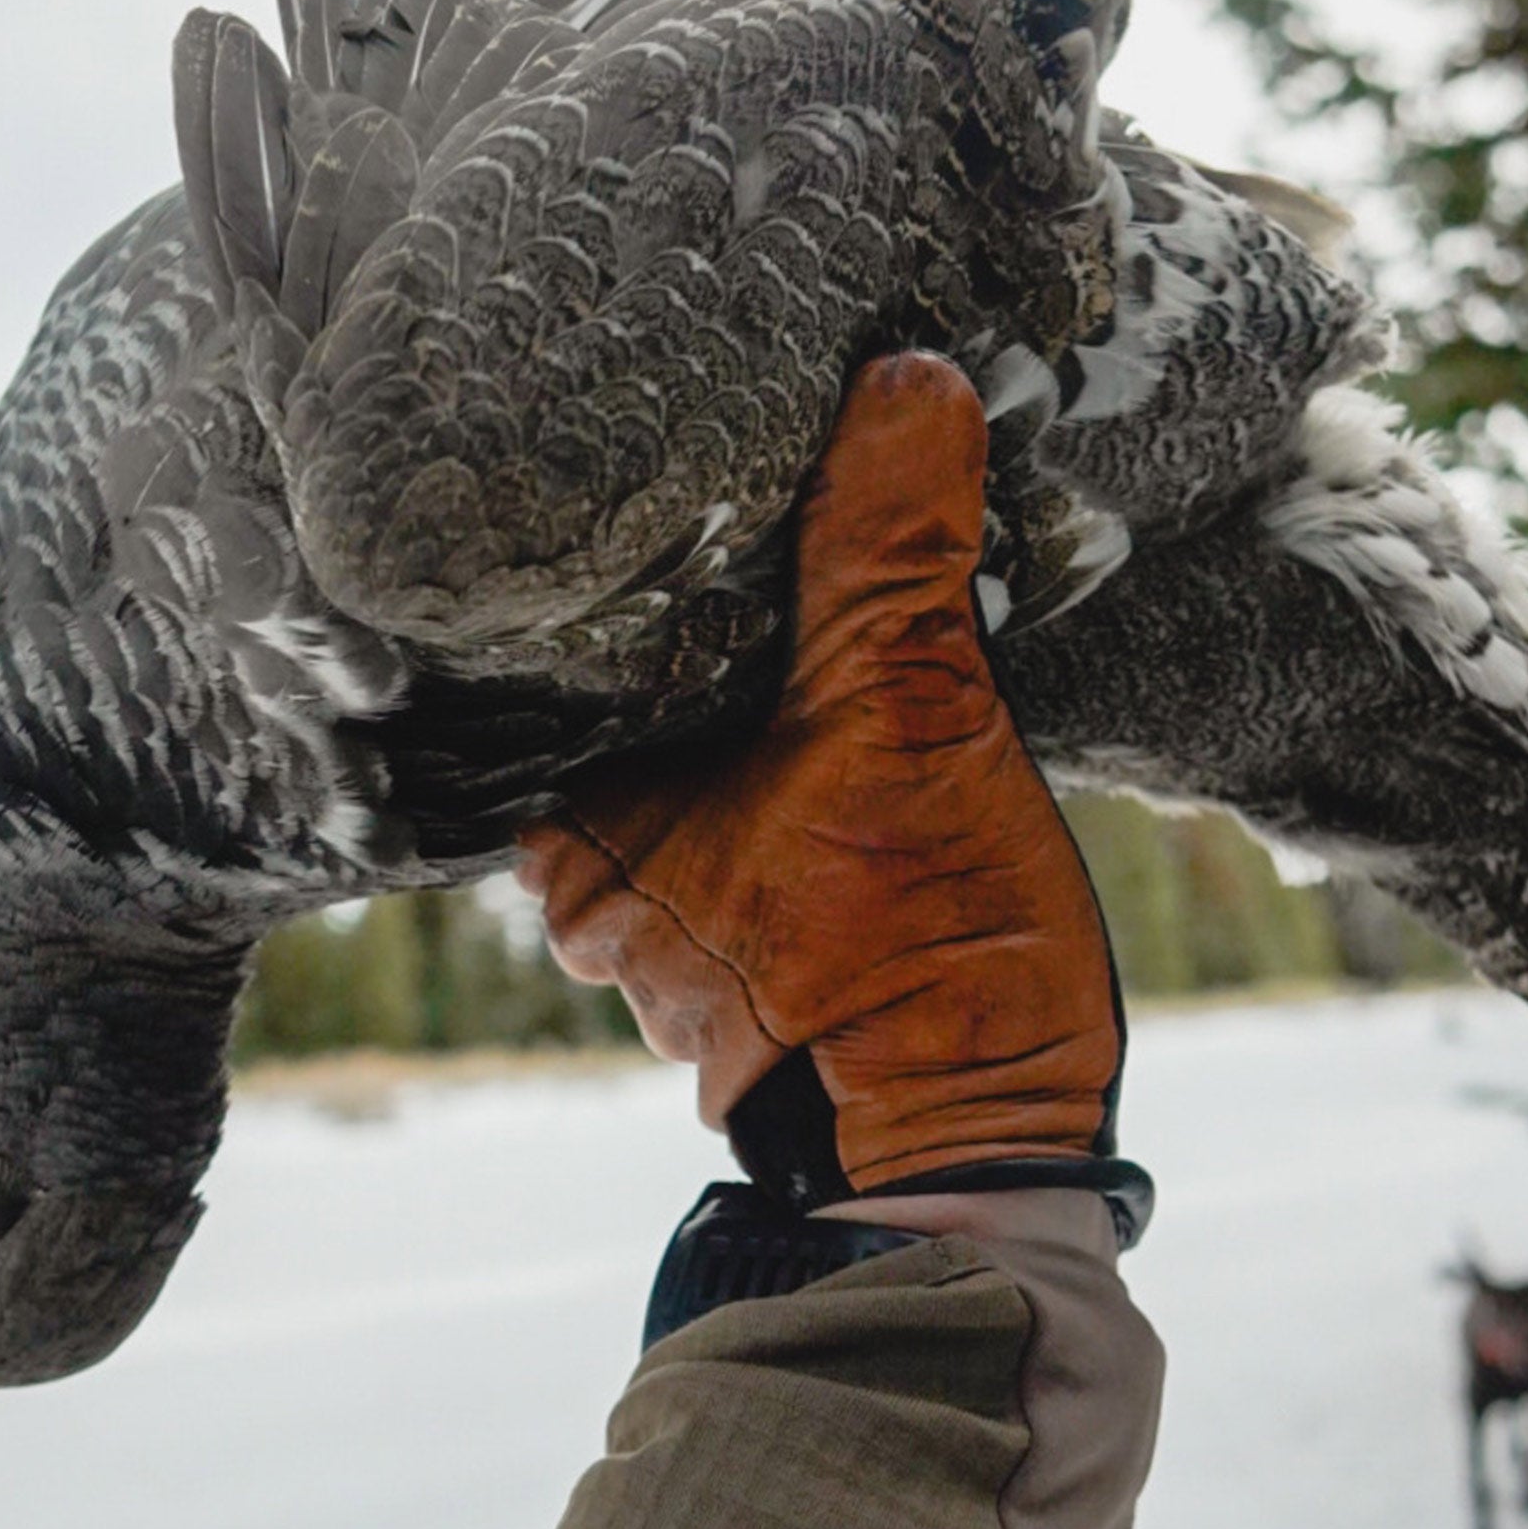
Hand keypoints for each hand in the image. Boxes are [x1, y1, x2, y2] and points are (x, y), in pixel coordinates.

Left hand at [520, 353, 1134, 1213]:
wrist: (988, 1149)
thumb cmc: (924, 970)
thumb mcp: (914, 726)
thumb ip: (892, 555)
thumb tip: (901, 379)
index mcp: (578, 820)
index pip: (539, 632)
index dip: (590, 520)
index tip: (629, 415)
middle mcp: (594, 862)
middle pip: (619, 666)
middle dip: (677, 567)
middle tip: (725, 430)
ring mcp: (672, 890)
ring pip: (693, 717)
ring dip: (746, 635)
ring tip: (798, 507)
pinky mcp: (756, 903)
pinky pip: (748, 764)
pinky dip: (787, 699)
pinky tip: (842, 627)